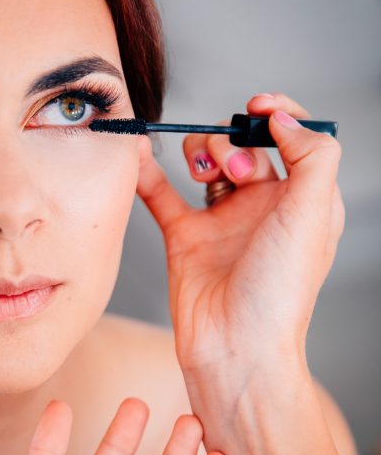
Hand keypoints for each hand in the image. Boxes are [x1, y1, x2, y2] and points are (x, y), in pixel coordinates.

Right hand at [135, 91, 344, 375]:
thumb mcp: (315, 213)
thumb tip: (284, 119)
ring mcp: (222, 221)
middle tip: (237, 174)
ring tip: (202, 176)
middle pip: (244, 145)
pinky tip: (139, 154)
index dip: (278, 114)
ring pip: (205, 163)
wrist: (235, 348)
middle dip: (234, 143)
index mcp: (302, 201)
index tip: (257, 107)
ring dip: (199, 155)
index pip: (294, 139)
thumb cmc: (280, 291)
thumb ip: (312, 155)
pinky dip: (147, 172)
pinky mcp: (184, 237)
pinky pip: (160, 193)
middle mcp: (263, 208)